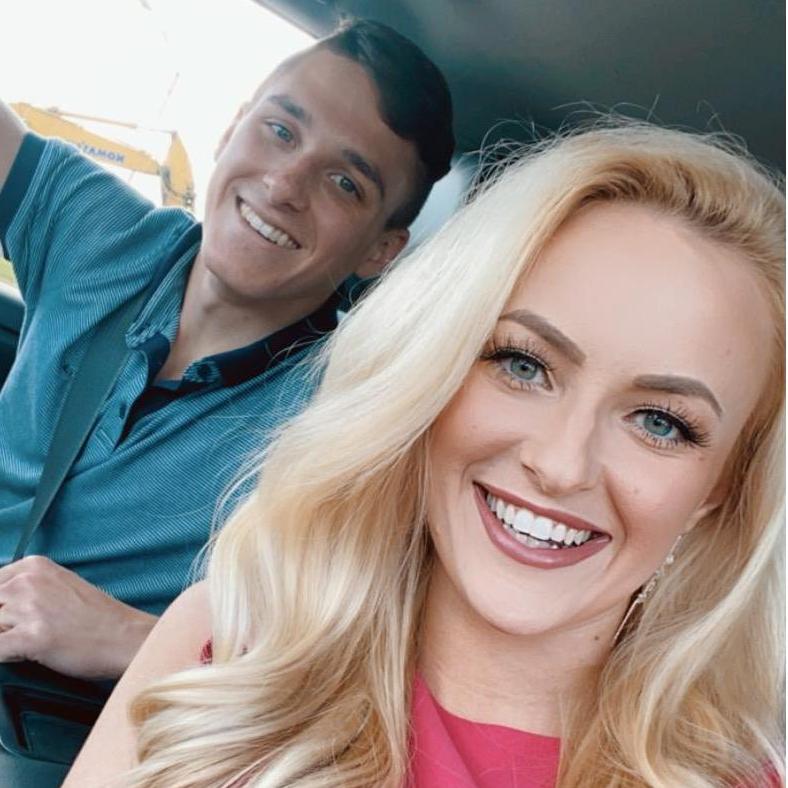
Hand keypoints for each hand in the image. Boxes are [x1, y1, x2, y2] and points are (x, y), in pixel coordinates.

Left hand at [0, 556, 157, 678]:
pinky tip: (26, 653)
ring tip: (33, 644)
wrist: (125, 636)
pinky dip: (5, 655)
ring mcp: (29, 608)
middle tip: (28, 630)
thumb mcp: (59, 586)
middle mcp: (28, 581)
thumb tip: (1, 606)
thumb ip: (24, 589)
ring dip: (7, 640)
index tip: (14, 618)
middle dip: (4, 624)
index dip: (2, 606)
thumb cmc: (96, 617)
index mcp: (33, 565)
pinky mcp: (31, 637)